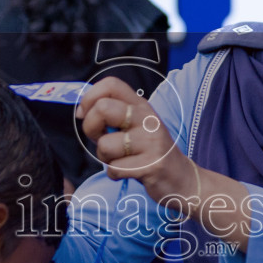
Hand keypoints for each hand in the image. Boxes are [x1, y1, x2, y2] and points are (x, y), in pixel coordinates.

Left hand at [76, 77, 199, 210]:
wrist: (182, 179)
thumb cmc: (150, 152)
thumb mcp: (136, 126)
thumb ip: (113, 115)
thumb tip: (80, 111)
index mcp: (141, 105)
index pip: (111, 84)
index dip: (89, 98)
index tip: (85, 114)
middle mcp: (147, 118)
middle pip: (102, 108)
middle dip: (91, 128)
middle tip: (101, 140)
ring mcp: (151, 141)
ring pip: (105, 145)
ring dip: (105, 158)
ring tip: (121, 160)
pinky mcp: (151, 165)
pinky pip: (114, 169)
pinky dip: (115, 175)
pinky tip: (129, 172)